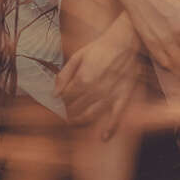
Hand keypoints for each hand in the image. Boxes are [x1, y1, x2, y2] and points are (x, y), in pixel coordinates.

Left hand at [55, 15, 143, 137]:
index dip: (61, 102)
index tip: (60, 102)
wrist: (125, 41)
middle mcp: (95, 90)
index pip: (66, 98)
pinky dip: (110, 128)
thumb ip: (64, 75)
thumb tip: (55, 94)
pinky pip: (116, 117)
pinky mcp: (123, 97)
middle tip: (64, 114)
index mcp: (83, 79)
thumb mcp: (78, 56)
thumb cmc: (100, 47)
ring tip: (74, 123)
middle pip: (76, 108)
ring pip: (91, 116)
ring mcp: (110, 95)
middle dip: (67, 112)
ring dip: (80, 122)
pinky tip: (104, 137)